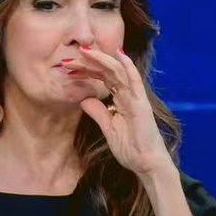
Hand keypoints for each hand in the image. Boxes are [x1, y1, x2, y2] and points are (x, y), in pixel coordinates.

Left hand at [61, 45, 173, 176]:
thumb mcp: (108, 128)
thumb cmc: (131, 148)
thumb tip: (83, 99)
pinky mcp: (141, 104)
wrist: (146, 164)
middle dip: (89, 63)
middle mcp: (129, 94)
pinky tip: (118, 53)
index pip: (103, 78)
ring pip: (118, 71)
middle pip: (107, 71)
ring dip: (101, 60)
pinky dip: (127, 66)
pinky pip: (135, 81)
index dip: (87, 70)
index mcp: (121, 99)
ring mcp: (136, 97)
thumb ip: (97, 112)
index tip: (69, 66)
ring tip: (84, 52)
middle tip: (70, 57)